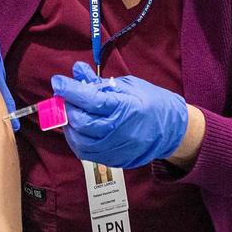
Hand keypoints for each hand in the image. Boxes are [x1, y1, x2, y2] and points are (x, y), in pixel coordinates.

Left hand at [51, 62, 188, 167]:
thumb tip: (77, 70)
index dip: (70, 90)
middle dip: (67, 108)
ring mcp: (116, 149)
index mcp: (125, 108)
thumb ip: (99, 82)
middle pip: (82, 122)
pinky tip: (76, 129)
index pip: (91, 100)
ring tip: (69, 112)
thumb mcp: (128, 85)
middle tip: (63, 97)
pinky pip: (86, 153)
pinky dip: (76, 140)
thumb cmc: (152, 103)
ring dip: (69, 126)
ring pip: (80, 141)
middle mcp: (119, 131)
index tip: (58, 81)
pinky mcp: (114, 160)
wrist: (173, 130)